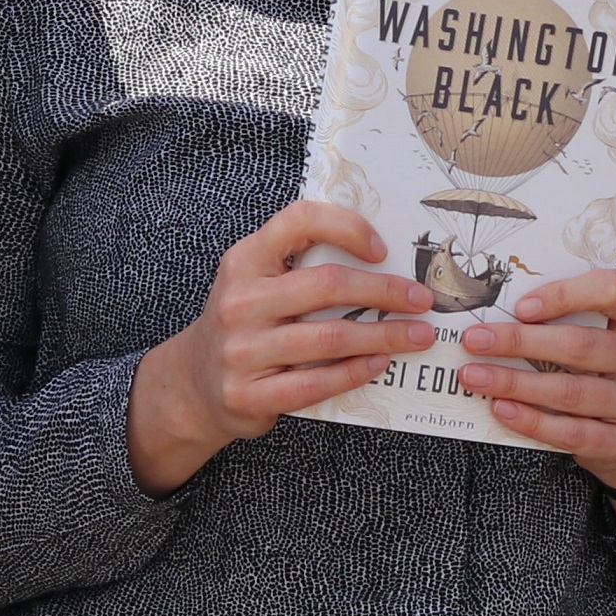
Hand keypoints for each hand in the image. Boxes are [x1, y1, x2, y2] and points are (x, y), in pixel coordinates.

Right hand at [125, 200, 436, 495]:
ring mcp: (241, 350)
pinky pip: (316, 383)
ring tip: (418, 336)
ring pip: (330, 337)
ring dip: (384, 336)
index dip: (346, 227)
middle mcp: (240, 301)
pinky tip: (381, 364)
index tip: (383, 248)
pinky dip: (356, 372)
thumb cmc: (246, 323)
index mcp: (245, 260)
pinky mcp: (248, 394)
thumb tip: (384, 258)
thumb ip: (300, 263)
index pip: (299, 221)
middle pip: (327, 285)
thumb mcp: (256, 280)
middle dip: (385, 291)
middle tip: (423, 300)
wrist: (192, 383)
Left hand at [458, 269, 615, 516]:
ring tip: (476, 376)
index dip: (565, 295)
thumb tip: (501, 313)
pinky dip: (532, 420)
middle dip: (520, 342)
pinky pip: (572, 432)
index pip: (613, 290)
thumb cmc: (609, 368)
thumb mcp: (604, 332)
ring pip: (571, 391)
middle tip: (475, 340)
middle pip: (582, 345)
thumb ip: (569, 317)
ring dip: (515, 383)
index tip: (521, 307)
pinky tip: (502, 409)